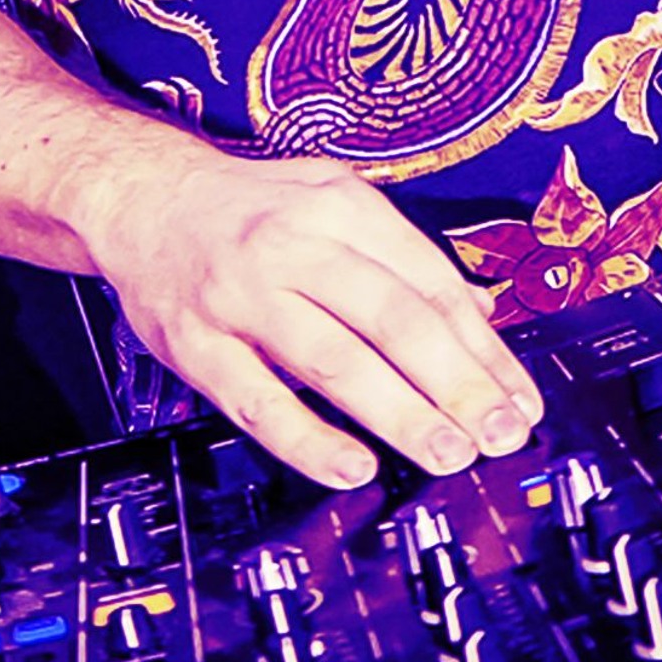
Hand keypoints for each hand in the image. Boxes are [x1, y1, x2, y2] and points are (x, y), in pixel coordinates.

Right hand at [82, 145, 544, 487]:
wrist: (143, 196)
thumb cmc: (251, 208)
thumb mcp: (333, 198)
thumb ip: (403, 255)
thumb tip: (482, 314)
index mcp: (339, 204)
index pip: (430, 282)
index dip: (483, 348)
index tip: (518, 399)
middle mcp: (293, 242)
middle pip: (393, 319)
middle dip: (456, 384)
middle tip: (497, 434)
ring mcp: (241, 295)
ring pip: (334, 361)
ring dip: (401, 414)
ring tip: (447, 454)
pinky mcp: (196, 344)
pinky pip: (259, 402)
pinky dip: (309, 440)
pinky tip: (354, 466)